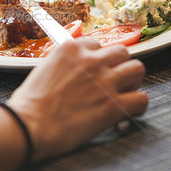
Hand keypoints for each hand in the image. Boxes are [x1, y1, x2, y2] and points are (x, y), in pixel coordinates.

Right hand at [7, 38, 147, 160]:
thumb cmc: (29, 104)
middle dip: (119, 66)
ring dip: (132, 81)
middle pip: (122, 52)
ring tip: (125, 93)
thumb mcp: (44, 68)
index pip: (98, 44)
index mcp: (72, 48)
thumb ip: (64, 63)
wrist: (28, 126)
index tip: (96, 70)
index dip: (98, 59)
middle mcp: (91, 60)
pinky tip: (127, 112)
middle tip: (114, 80)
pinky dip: (137, 106)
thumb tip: (74, 70)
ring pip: (137, 69)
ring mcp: (105, 81)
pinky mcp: (114, 105)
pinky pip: (142, 98)